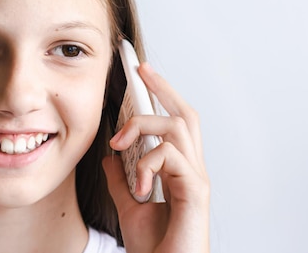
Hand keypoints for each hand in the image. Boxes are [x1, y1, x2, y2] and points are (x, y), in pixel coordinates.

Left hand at [102, 62, 209, 252]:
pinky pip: (170, 155)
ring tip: (120, 143)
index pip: (174, 122)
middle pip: (185, 115)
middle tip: (141, 71)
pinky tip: (139, 185)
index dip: (161, 95)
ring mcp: (197, 179)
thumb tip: (110, 157)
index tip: (143, 74)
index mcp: (179, 171)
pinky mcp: (196, 190)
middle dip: (163, 87)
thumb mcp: (130, 206)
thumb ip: (122, 179)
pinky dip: (147, 163)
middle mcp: (192, 170)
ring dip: (143, 126)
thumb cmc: (156, 248)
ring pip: (178, 126)